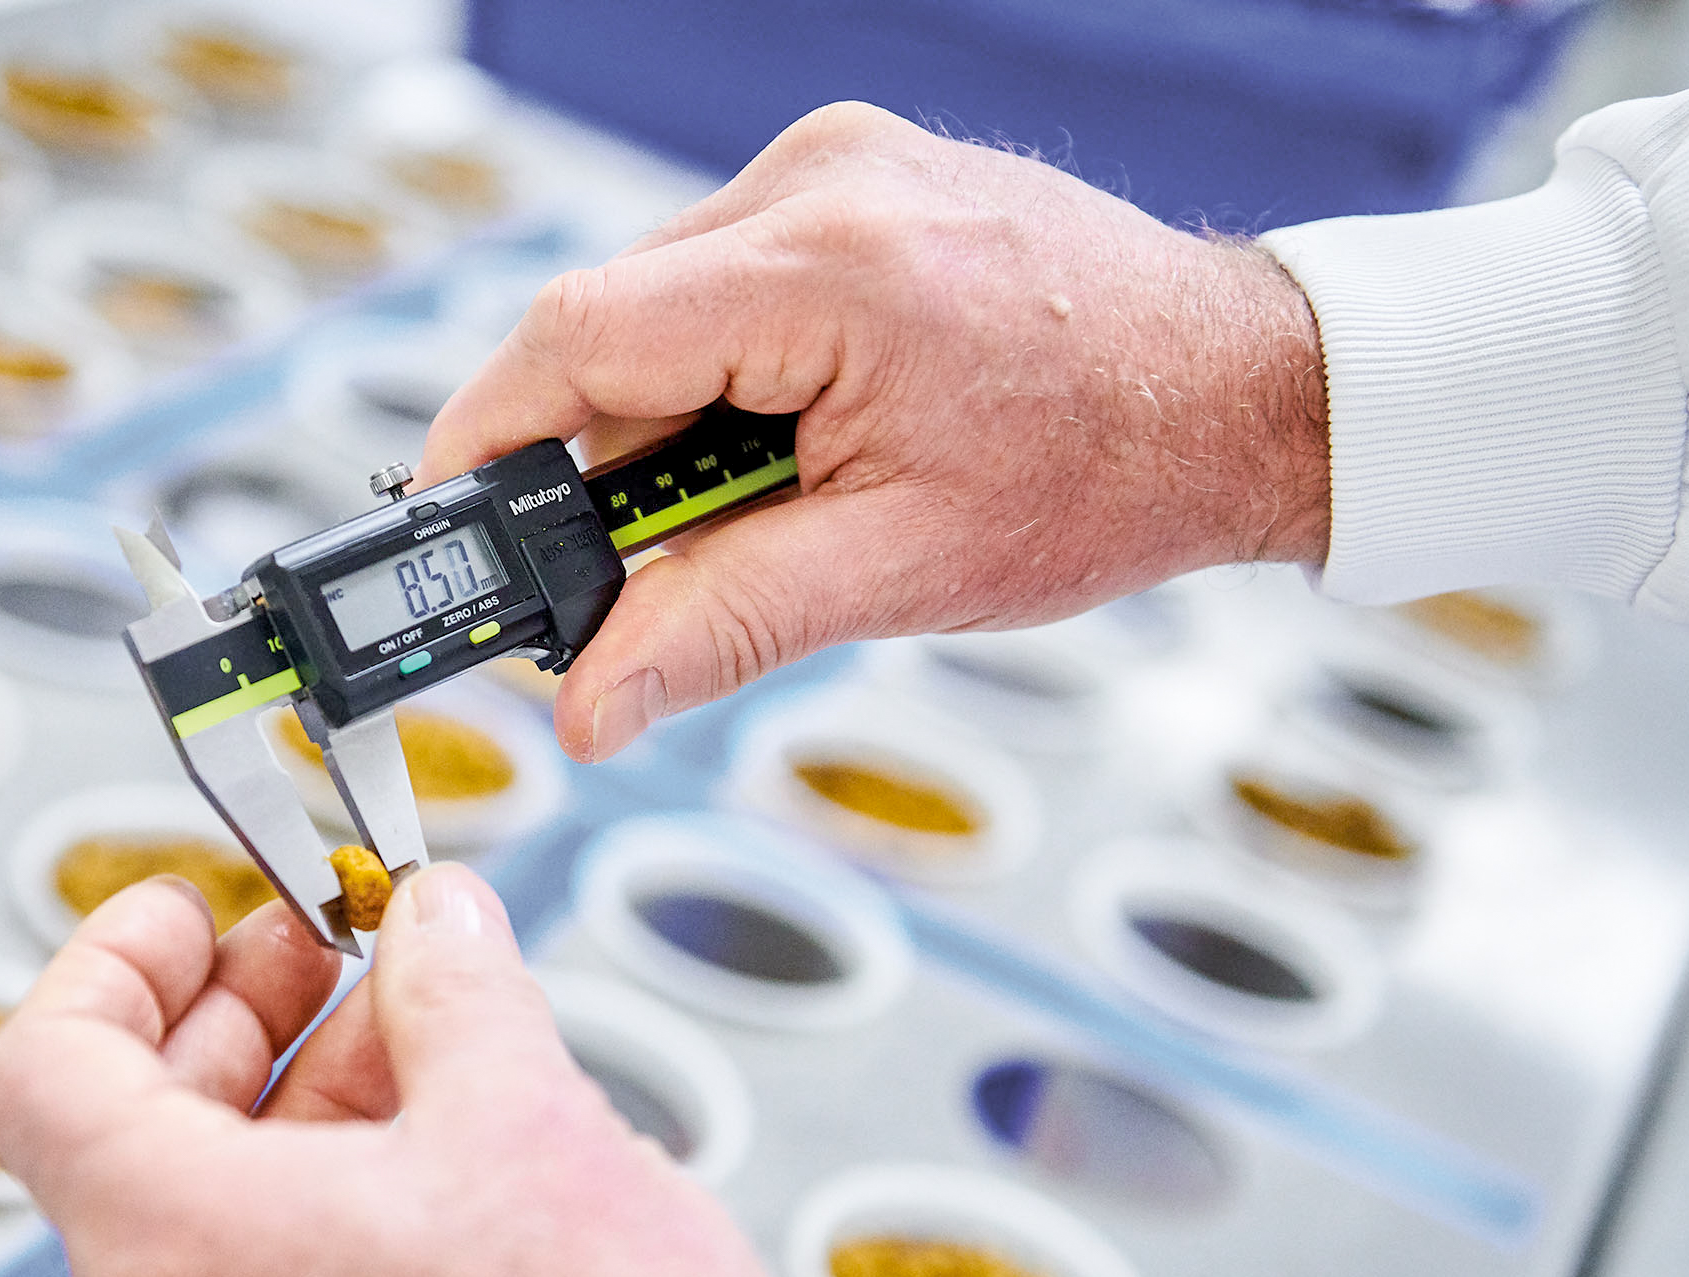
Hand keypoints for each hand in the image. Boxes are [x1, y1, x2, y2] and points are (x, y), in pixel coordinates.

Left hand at [0, 865, 801, 1276]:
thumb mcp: (530, 1121)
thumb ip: (453, 988)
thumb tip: (433, 918)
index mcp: (180, 1251)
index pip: (41, 1073)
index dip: (112, 961)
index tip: (190, 910)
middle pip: (130, 1132)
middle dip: (237, 1011)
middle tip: (329, 944)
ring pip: (208, 1211)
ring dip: (300, 1095)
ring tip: (420, 1031)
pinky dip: (324, 1195)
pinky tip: (434, 1140)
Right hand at [422, 101, 1328, 761]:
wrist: (1244, 390)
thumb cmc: (1112, 465)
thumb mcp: (901, 572)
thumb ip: (720, 628)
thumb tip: (588, 699)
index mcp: (834, 268)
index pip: (579, 336)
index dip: (487, 438)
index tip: (445, 520)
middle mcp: (823, 182)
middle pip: (611, 322)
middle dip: (600, 456)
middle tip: (643, 559)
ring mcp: (839, 165)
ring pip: (661, 304)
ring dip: (670, 416)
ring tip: (770, 494)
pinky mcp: (853, 177)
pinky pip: (722, 277)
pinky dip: (723, 370)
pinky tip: (794, 433)